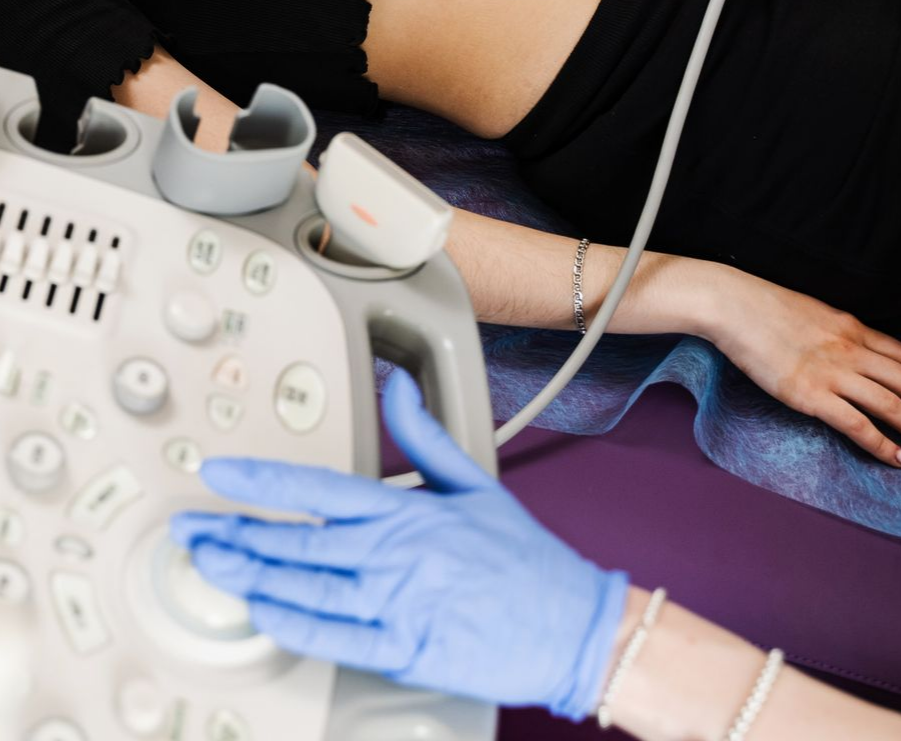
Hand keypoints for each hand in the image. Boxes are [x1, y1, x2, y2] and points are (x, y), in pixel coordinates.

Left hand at [170, 369, 628, 719]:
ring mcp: (396, 606)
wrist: (569, 623)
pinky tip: (264, 613)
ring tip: (212, 567)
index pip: (317, 490)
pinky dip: (293, 626)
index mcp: (407, 512)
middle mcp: (394, 556)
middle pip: (296, 543)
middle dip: (235, 535)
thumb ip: (425, 434)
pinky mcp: (403, 653)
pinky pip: (334, 639)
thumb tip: (398, 386)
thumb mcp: (474, 481)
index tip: (219, 476)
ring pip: (305, 590)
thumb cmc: (523, 556)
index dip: (260, 481)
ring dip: (251, 578)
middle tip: (193, 531)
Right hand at [704, 265, 900, 466]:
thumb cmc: (766, 308)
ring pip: (893, 404)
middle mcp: (851, 350)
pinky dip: (884, 445)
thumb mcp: (815, 314)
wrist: (734, 305)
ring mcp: (832, 373)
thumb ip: (840, 334)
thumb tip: (857, 350)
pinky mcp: (810, 394)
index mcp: (853, 328)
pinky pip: (857, 425)